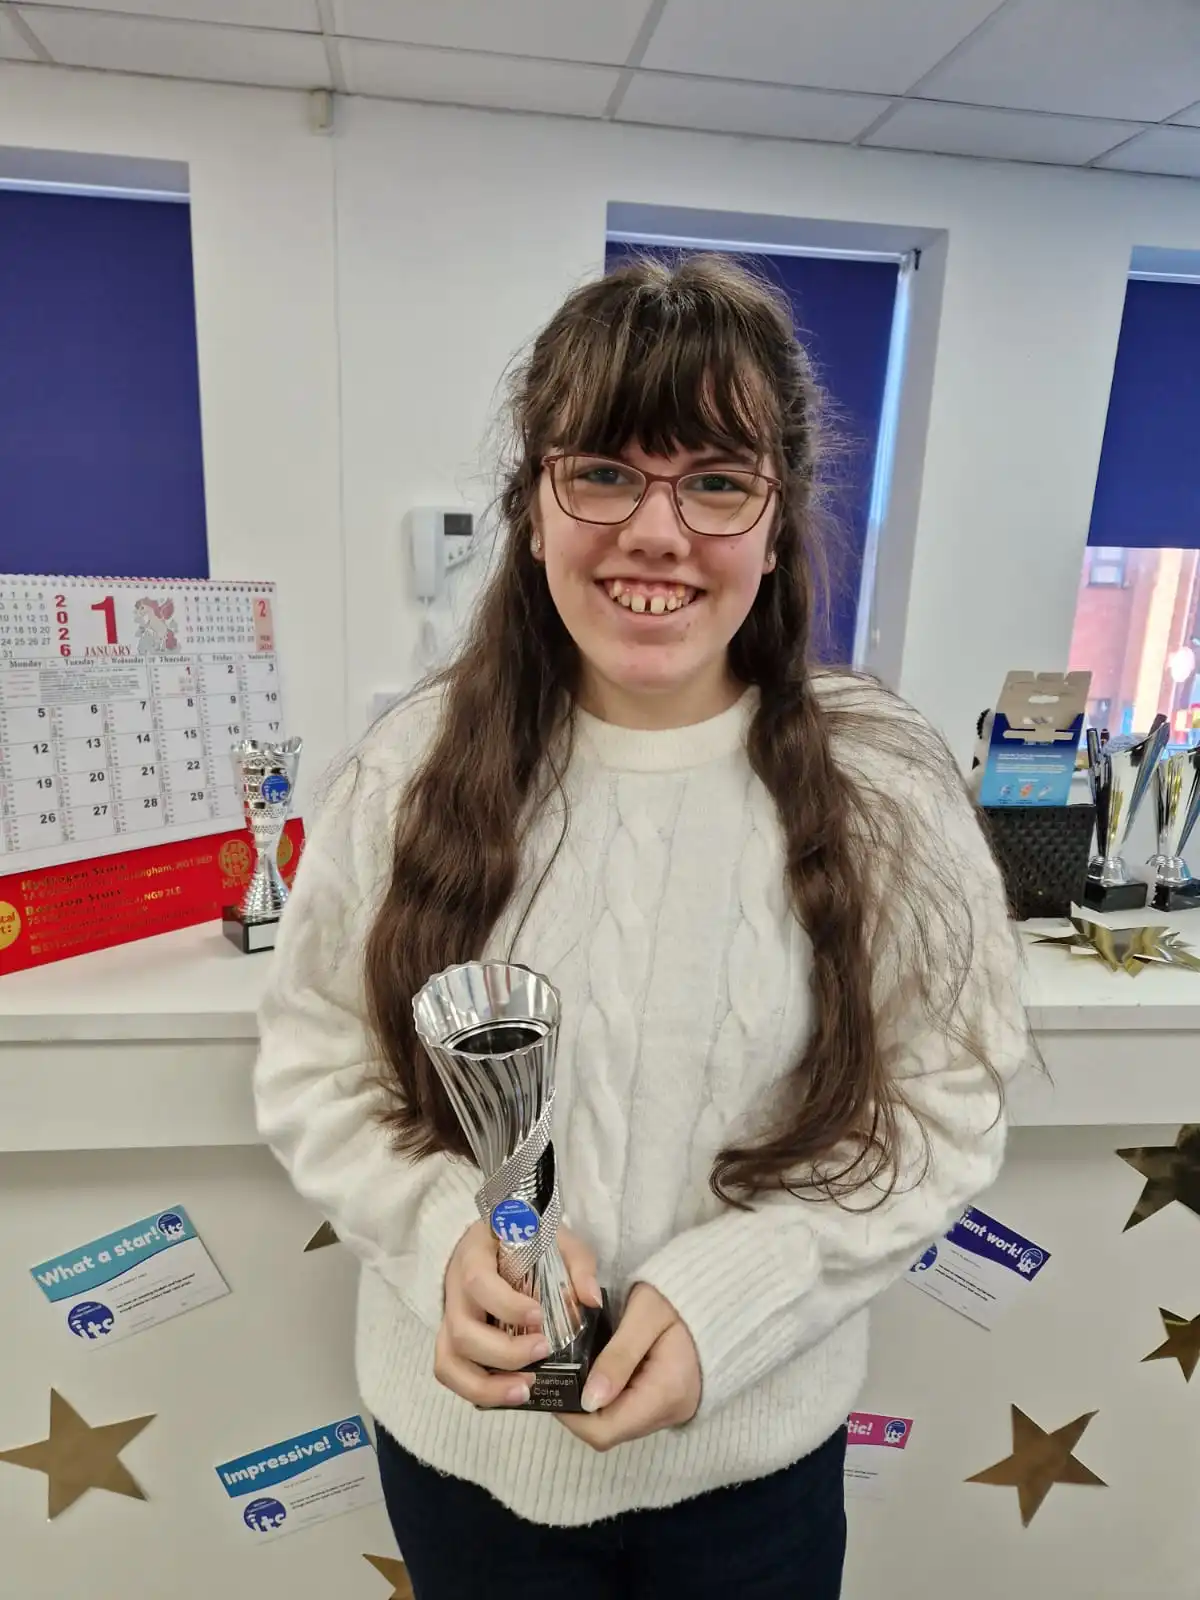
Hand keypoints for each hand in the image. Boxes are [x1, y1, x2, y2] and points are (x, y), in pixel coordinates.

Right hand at [436, 1220, 601, 1408]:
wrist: (495, 1240)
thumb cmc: (525, 1241)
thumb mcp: (555, 1239)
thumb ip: (577, 1263)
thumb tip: (592, 1299)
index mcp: (475, 1255)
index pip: (478, 1281)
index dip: (506, 1305)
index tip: (538, 1316)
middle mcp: (455, 1290)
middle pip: (463, 1330)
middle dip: (504, 1352)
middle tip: (542, 1351)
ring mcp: (449, 1319)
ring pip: (449, 1360)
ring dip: (486, 1384)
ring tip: (526, 1389)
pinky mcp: (450, 1342)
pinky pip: (450, 1373)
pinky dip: (476, 1391)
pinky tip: (511, 1394)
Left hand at [560, 1283, 700, 1450]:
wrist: (719, 1294)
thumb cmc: (680, 1297)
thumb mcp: (645, 1314)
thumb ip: (618, 1356)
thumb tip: (588, 1399)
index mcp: (665, 1394)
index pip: (605, 1431)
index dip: (571, 1415)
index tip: (553, 1384)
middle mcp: (670, 1413)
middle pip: (609, 1431)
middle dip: (579, 1408)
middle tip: (561, 1372)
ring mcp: (672, 1411)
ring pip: (619, 1424)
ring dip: (594, 1403)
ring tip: (578, 1367)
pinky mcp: (670, 1403)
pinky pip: (631, 1412)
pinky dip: (610, 1396)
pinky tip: (601, 1369)